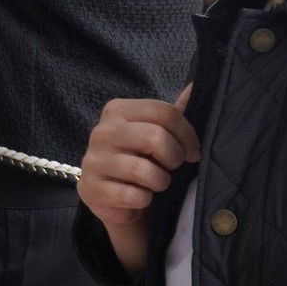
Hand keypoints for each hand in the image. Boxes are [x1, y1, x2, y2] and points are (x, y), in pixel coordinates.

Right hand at [79, 88, 197, 228]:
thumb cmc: (141, 161)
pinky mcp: (90, 188)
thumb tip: (196, 84)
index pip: (164, 112)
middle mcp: (102, 131)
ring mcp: (93, 160)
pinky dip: (144, 201)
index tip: (192, 151)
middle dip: (174, 158)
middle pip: (155, 137)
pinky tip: (140, 198)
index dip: (187, 134)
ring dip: (160, 182)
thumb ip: (173, 112)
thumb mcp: (157, 133)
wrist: (115, 199)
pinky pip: (131, 196)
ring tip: (157, 184)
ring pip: (143, 170)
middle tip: (173, 167)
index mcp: (118, 110)